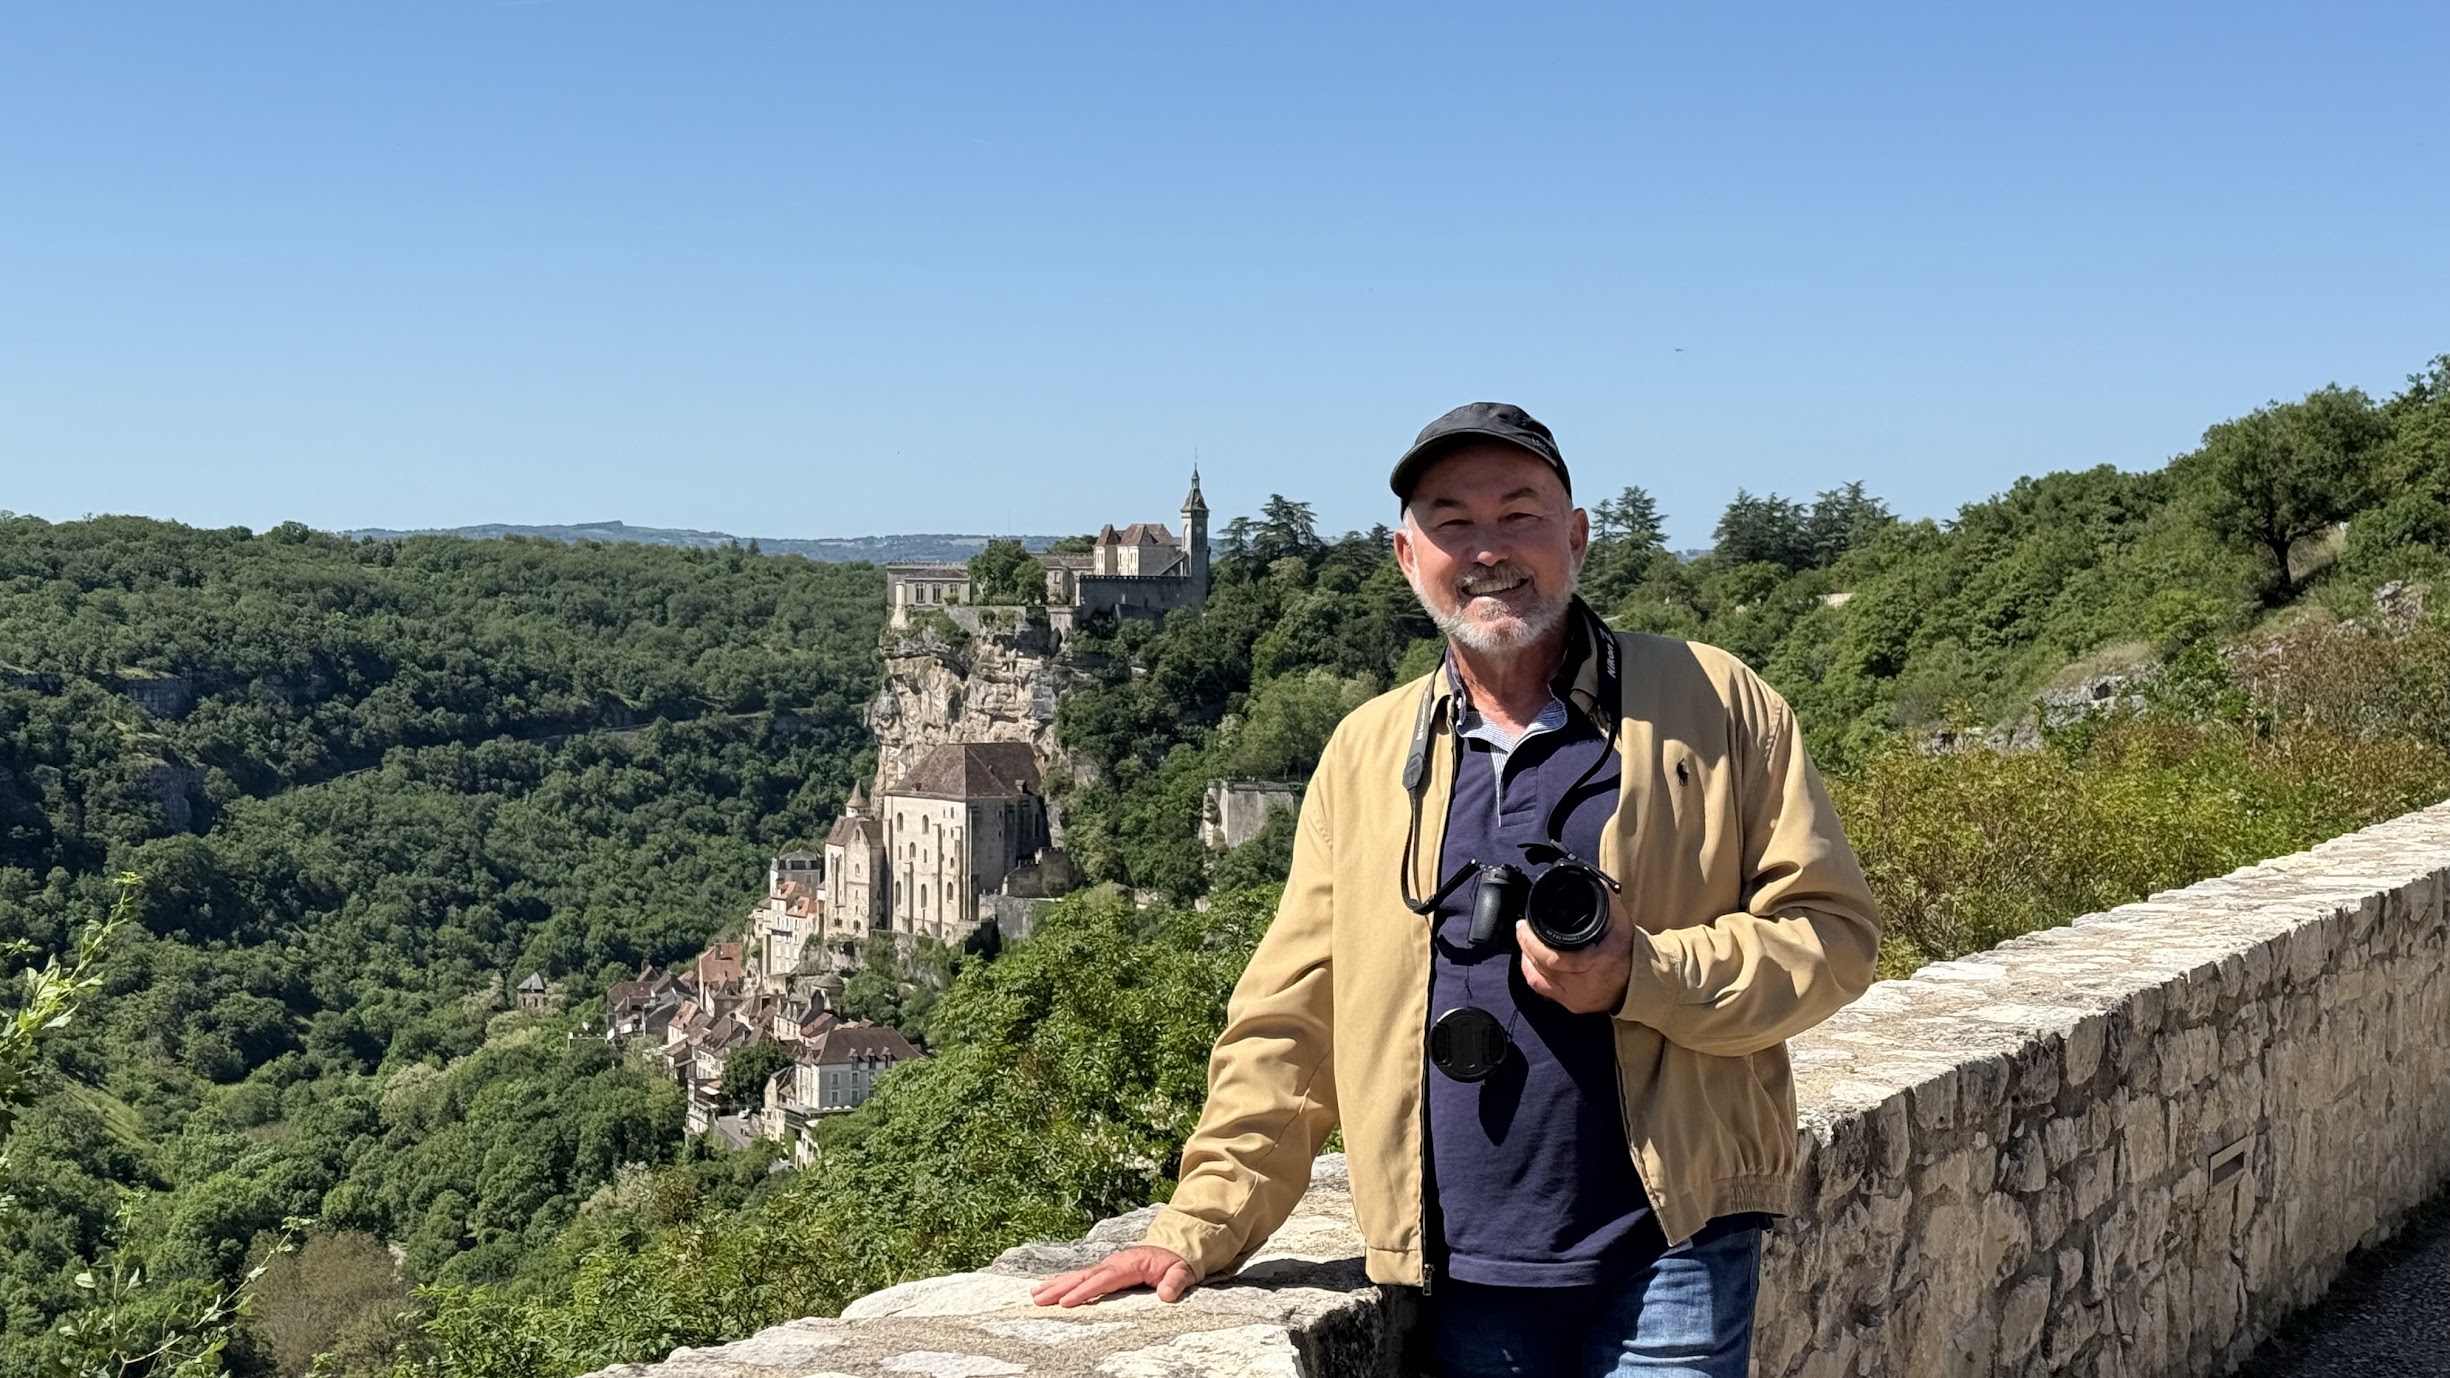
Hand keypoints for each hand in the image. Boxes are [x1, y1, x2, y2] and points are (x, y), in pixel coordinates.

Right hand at [1030, 1245, 1194, 1307]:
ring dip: (1056, 1285)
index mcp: (1130, 1264)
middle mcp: (1114, 1262)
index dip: (1085, 1291)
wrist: (1175, 1246)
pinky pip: (1082, 1277)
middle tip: (1038, 1299)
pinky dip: (1064, 1283)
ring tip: (1035, 1295)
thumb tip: (1167, 1295)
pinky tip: (1049, 1289)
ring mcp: (1108, 1265)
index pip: (1105, 1279)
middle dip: (1060, 1288)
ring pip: (1078, 1276)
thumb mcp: (1183, 1271)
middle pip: (1084, 1276)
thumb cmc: (1177, 1262)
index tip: (1066, 1302)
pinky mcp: (1106, 1270)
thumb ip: (1175, 1282)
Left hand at [1516, 892, 1634, 1014]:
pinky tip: (1531, 961)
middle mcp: (1583, 984)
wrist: (1639, 981)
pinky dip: (1532, 973)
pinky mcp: (1571, 1005)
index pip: (1553, 958)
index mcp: (1595, 962)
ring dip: (1527, 959)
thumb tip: (1585, 878)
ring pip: (1538, 979)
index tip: (1524, 926)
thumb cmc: (1627, 949)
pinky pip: (1542, 990)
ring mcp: (1576, 997)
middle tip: (1522, 929)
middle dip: (1526, 945)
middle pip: (1542, 967)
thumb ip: (1603, 900)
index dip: (1532, 942)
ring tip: (1526, 942)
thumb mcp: (1620, 921)